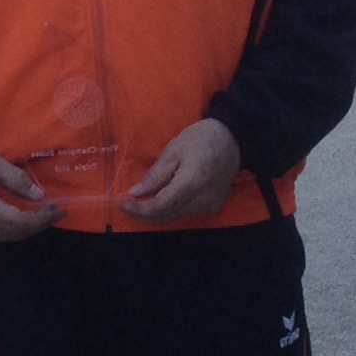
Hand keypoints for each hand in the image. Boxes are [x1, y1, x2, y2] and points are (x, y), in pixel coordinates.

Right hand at [0, 147, 63, 246]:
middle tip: (58, 211)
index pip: (20, 221)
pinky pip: (2, 236)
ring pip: (12, 236)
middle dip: (41, 223)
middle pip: (19, 232)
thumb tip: (39, 196)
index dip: (42, 217)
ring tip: (46, 214)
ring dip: (30, 227)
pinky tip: (26, 218)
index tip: (59, 208)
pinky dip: (17, 229)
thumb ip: (16, 179)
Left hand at [120, 118, 241, 222]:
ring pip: (174, 216)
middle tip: (127, 205)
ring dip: (155, 212)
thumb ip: (155, 176)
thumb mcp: (173, 151)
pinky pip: (185, 212)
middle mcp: (202, 199)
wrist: (234, 138)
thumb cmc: (201, 138)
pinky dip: (170, 209)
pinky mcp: (214, 205)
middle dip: (143, 214)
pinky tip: (160, 199)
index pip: (159, 207)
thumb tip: (135, 194)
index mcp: (191, 183)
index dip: (138, 210)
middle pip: (166, 216)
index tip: (122, 204)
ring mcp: (210, 205)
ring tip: (140, 202)